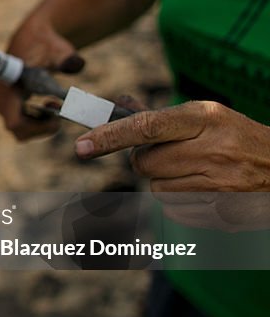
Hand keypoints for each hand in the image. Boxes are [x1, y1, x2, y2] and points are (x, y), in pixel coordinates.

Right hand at [0, 18, 83, 140]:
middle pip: (19, 131)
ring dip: (40, 124)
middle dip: (42, 127)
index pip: (15, 124)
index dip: (38, 128)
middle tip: (58, 112)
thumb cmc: (43, 43)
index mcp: (6, 88)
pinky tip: (47, 105)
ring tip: (54, 104)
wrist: (30, 38)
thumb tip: (76, 64)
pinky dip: (36, 121)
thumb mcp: (57, 50)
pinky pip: (20, 124)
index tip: (57, 119)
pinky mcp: (4, 106)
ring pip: (20, 131)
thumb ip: (67, 59)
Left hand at [76, 101, 269, 230]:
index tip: (81, 146)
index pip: (146, 126)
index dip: (109, 137)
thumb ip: (159, 115)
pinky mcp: (220, 212)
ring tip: (195, 171)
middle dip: (148, 160)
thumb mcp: (206, 115)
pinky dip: (180, 201)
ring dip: (166, 182)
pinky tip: (204, 189)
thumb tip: (118, 104)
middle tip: (173, 154)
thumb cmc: (236, 137)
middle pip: (144, 163)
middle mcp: (212, 149)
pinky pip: (173, 210)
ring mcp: (218, 184)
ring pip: (156, 189)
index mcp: (205, 118)